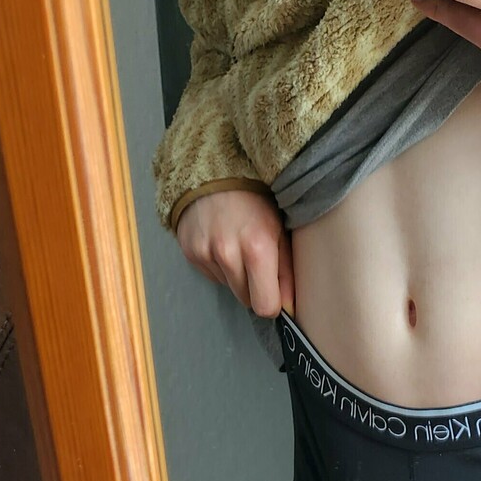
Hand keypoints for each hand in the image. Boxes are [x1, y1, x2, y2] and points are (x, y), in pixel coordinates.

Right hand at [176, 190, 293, 317]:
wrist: (213, 170)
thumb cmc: (255, 199)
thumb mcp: (279, 229)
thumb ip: (286, 272)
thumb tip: (289, 309)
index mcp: (257, 249)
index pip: (265, 307)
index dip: (272, 303)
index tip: (275, 291)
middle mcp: (228, 253)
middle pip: (247, 300)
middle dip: (254, 288)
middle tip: (256, 260)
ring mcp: (205, 253)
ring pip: (229, 288)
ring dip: (236, 275)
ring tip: (237, 245)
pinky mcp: (191, 252)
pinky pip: (212, 276)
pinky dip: (219, 266)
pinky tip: (221, 242)